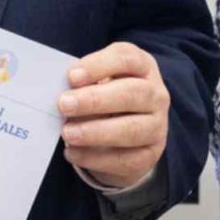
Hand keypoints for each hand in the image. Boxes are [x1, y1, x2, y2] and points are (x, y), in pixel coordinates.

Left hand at [58, 41, 169, 190]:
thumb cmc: (107, 98)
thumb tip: (62, 92)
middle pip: (132, 93)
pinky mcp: (149, 156)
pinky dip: (95, 158)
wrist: (128, 135)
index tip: (71, 76)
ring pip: (131, 130)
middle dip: (95, 100)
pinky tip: (72, 152)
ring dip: (95, 132)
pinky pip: (124, 160)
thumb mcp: (99, 80)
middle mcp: (156, 95)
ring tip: (68, 133)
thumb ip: (84, 81)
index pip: (127, 59)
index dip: (99, 65)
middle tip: (64, 105)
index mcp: (143, 67)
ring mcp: (156, 127)